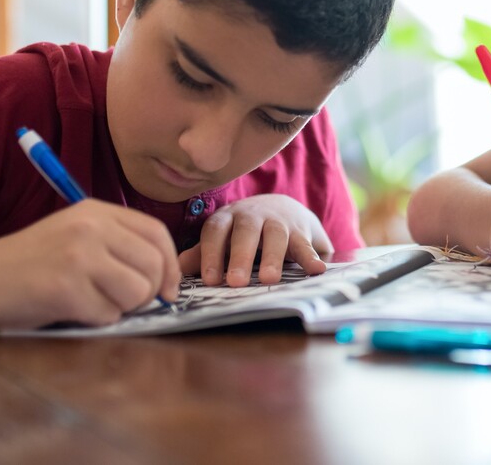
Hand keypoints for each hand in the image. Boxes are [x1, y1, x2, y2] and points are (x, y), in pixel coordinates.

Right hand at [0, 200, 180, 329]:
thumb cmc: (30, 264)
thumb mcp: (76, 236)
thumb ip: (118, 246)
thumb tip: (167, 281)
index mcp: (96, 211)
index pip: (157, 234)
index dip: (170, 266)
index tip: (167, 289)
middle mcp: (90, 227)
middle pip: (154, 266)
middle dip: (149, 293)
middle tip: (123, 301)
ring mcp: (78, 255)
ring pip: (138, 292)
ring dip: (121, 308)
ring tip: (92, 302)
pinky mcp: (65, 288)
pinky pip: (108, 314)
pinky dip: (96, 320)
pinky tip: (71, 310)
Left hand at [177, 194, 332, 285]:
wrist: (283, 207)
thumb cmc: (244, 231)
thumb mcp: (222, 238)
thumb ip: (202, 253)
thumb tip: (174, 269)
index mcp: (227, 218)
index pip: (216, 231)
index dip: (211, 254)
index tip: (210, 280)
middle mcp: (252, 216)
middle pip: (246, 232)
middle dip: (241, 256)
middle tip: (237, 282)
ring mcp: (278, 222)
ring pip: (276, 235)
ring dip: (273, 257)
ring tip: (269, 279)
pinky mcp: (301, 232)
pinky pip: (306, 244)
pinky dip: (311, 257)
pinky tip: (316, 270)